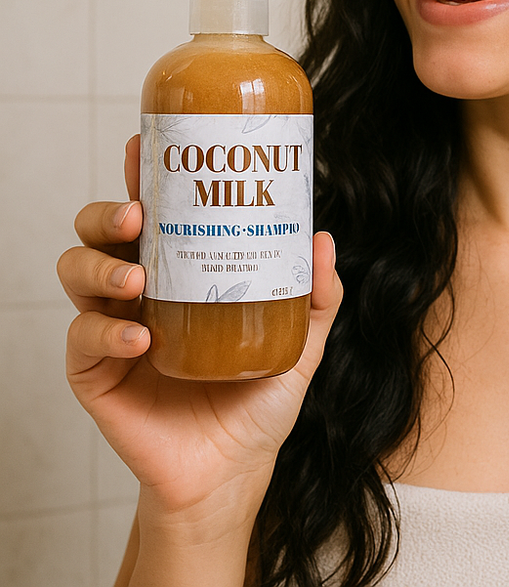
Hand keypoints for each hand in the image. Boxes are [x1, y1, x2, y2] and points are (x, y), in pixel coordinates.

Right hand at [58, 135, 342, 519]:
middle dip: (108, 213)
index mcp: (180, 273)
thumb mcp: (299, 342)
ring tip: (135, 278)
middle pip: (101, 232)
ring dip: (99, 266)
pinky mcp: (95, 373)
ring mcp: (112, 329)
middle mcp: (139, 291)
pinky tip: (139, 338)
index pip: (153, 215)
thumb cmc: (258, 401)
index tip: (143, 147)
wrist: (233, 471)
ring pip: (77, 273)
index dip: (141, 178)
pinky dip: (105, 331)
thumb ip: (316, 296)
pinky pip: (82, 339)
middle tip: (137, 214)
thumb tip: (321, 238)